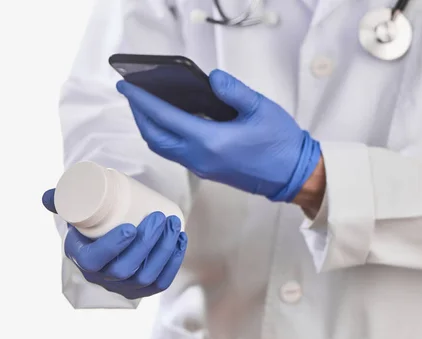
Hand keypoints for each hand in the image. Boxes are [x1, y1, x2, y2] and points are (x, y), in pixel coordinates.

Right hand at [42, 189, 186, 299]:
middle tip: (159, 217)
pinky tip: (181, 240)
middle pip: (126, 269)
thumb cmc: (94, 220)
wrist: (110, 236)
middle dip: (147, 244)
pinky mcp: (145, 288)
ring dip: (164, 250)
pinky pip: (162, 282)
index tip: (131, 227)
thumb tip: (48, 197)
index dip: (114, 247)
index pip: (95, 261)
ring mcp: (125, 286)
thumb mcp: (76, 209)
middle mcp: (103, 279)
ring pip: (147, 276)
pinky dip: (174, 261)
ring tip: (173, 224)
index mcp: (82, 259)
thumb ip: (62, 199)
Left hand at [116, 69, 321, 202]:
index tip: (127, 87)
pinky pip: (176, 154)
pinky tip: (170, 122)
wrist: (293, 176)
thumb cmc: (280, 143)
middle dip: (139, 116)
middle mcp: (199, 158)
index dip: (143, 101)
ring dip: (150, 128)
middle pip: (155, 138)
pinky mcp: (208, 171)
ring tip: (147, 107)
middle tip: (133, 95)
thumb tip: (211, 79)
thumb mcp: (260, 109)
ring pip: (163, 148)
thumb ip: (232, 91)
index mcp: (210, 141)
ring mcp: (202, 168)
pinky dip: (165, 137)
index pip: (165, 118)